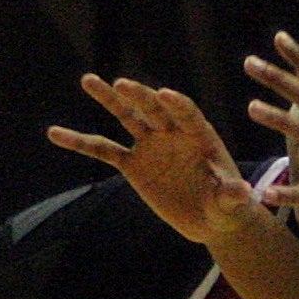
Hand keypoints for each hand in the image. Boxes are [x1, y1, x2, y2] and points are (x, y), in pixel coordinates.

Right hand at [51, 77, 266, 244]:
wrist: (212, 219)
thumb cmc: (228, 208)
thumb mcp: (232, 204)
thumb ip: (232, 196)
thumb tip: (242, 192)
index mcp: (201, 137)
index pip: (188, 115)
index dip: (178, 105)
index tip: (165, 94)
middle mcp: (173, 134)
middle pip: (155, 110)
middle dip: (139, 97)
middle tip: (121, 83)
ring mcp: (151, 145)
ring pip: (127, 117)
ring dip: (109, 99)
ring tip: (89, 80)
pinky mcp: (134, 163)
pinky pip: (104, 150)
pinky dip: (81, 142)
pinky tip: (56, 133)